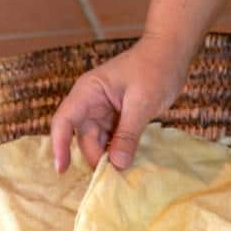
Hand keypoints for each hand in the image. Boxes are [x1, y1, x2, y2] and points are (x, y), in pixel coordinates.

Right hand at [51, 36, 190, 172]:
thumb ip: (128, 134)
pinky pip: (112, 141)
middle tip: (114, 177)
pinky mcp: (116, 119)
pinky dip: (118, 152)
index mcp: (88, 92)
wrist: (170, 53)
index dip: (59, 146)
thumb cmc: (155, 69)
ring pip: (97, 142)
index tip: (62, 170)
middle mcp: (90, 103)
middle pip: (83, 138)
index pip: (64, 121)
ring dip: (108, 157)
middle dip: (96, 158)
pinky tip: (129, 162)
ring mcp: (103, 112)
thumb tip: (117, 164)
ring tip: (123, 174)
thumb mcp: (141, 103)